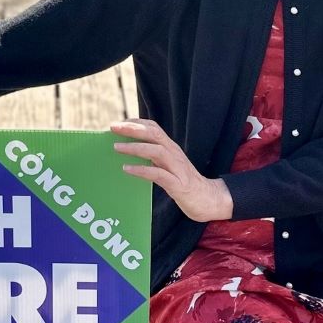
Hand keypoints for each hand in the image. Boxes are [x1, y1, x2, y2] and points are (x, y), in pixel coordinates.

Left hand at [110, 118, 232, 221]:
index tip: (119, 123)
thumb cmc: (184, 184)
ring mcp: (177, 168)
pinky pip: (157, 174)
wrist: (209, 200)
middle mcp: (174, 154)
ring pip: (155, 151)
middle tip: (113, 127)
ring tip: (116, 147)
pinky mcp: (177, 184)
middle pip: (153, 134)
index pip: (154, 128)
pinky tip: (127, 169)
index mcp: (171, 149)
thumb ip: (155, 158)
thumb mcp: (169, 167)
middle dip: (133, 129)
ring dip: (135, 147)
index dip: (136, 123)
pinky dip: (141, 170)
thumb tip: (132, 153)